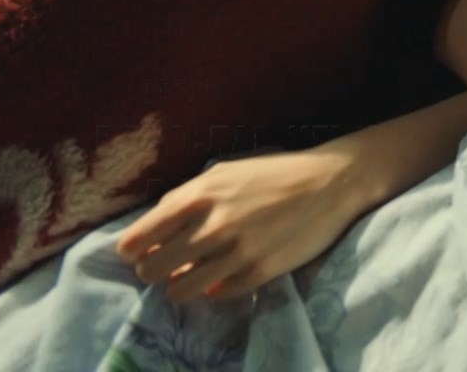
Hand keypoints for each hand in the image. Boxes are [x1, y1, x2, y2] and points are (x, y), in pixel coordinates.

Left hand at [114, 147, 371, 302]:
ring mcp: (238, 251)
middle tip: (169, 265)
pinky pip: (218, 295)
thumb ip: (185, 197)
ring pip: (181, 290)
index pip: (138, 239)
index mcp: (198, 196)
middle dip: (154, 271)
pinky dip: (215, 289)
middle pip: (152, 270)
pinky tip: (224, 275)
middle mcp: (213, 225)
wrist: (332, 182)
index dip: (133, 251)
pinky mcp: (261, 271)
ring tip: (192, 276)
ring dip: (180, 287)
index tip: (142, 252)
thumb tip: (153, 229)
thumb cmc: (275, 173)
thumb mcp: (224, 172)